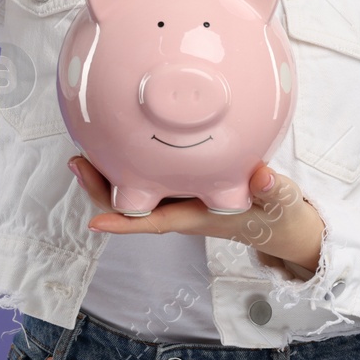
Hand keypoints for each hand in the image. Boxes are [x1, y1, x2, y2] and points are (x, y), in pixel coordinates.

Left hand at [67, 155, 325, 273]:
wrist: (281, 223)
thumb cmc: (278, 215)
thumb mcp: (282, 203)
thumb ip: (274, 189)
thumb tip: (262, 175)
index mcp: (197, 217)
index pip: (154, 223)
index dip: (124, 223)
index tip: (95, 223)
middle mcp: (181, 208)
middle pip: (131, 204)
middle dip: (101, 188)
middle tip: (78, 160)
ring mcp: (180, 197)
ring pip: (136, 189)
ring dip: (110, 172)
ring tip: (85, 146)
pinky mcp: (184, 184)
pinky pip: (150, 175)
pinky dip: (132, 161)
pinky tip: (123, 136)